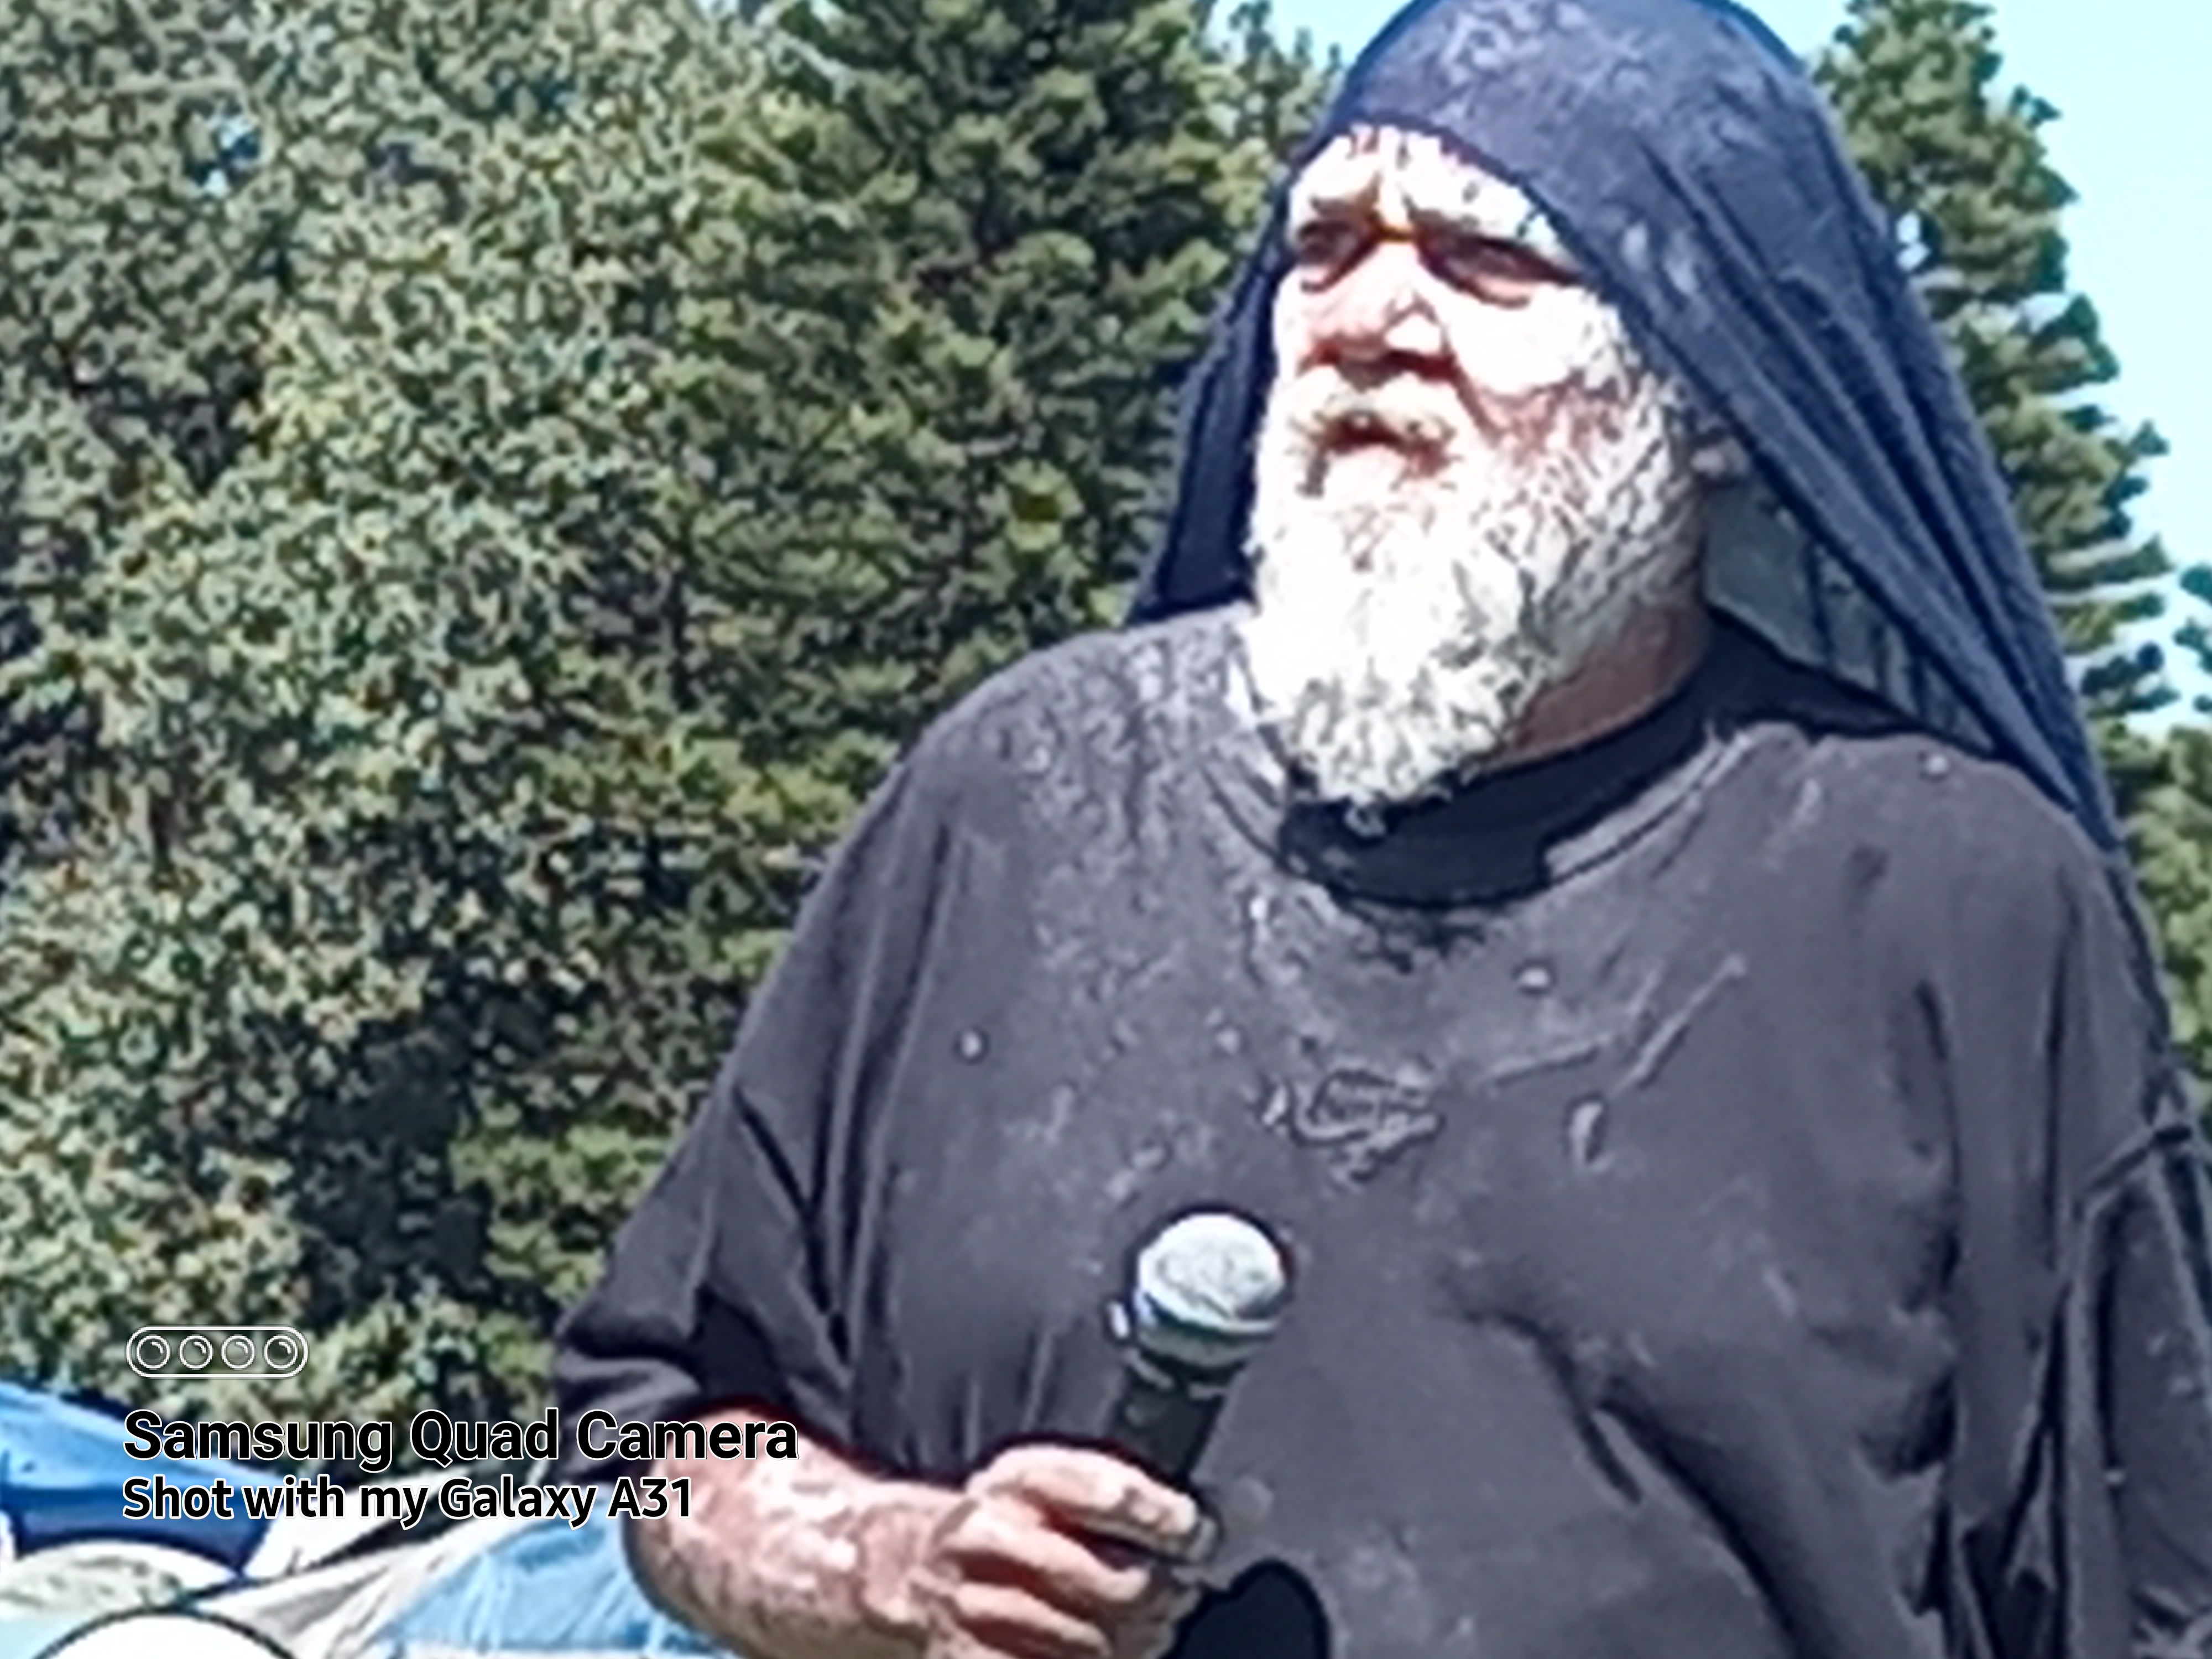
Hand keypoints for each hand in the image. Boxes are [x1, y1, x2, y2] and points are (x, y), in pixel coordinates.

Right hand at [859, 1442, 1210, 1658]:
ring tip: (1138, 1630)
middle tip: (1174, 1595)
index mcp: (1019, 1481)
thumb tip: (1251, 1505)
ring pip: (1096, 1645)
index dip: (1167, 1521)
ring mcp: (978, 1609)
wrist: (908, 1571)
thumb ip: (1150, 1496)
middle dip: (1162, 1598)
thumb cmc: (1012, 1525)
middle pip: (1117, 1585)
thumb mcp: (1064, 1484)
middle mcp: (990, 1539)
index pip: (1109, 1492)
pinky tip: (1102, 1651)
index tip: (1195, 1535)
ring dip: (1133, 1646)